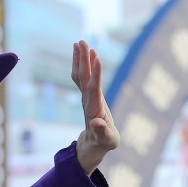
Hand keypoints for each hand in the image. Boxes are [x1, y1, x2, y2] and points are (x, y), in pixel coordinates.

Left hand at [72, 40, 118, 174]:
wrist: (94, 144)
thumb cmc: (104, 142)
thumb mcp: (107, 140)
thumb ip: (103, 131)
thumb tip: (97, 122)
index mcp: (94, 109)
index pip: (94, 88)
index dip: (95, 74)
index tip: (97, 58)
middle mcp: (88, 100)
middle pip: (83, 78)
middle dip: (83, 60)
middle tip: (82, 42)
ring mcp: (86, 97)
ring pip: (80, 75)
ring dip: (80, 59)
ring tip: (80, 42)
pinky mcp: (88, 95)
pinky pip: (83, 77)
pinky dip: (84, 64)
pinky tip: (87, 53)